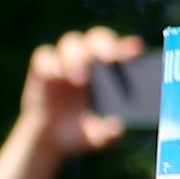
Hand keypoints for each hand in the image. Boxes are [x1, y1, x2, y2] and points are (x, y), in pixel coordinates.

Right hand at [18, 28, 148, 162]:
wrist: (49, 140)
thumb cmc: (80, 133)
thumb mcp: (96, 138)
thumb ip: (108, 135)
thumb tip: (117, 127)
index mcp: (110, 71)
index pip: (121, 50)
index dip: (128, 47)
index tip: (137, 50)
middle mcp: (88, 59)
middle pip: (97, 39)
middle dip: (104, 45)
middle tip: (109, 58)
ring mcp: (64, 61)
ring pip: (71, 43)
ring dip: (76, 58)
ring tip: (80, 79)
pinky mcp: (42, 68)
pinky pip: (44, 57)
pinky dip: (51, 64)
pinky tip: (57, 76)